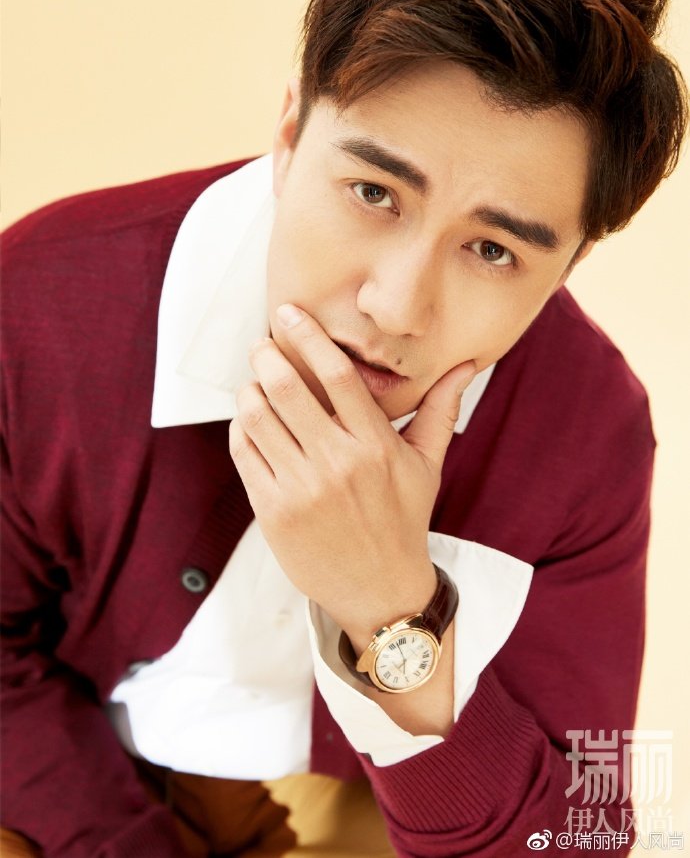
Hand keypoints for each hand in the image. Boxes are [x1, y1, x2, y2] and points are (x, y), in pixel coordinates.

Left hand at [229, 304, 474, 640]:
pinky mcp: (274, 512)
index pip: (338, 376)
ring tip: (253, 382)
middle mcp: (338, 464)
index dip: (310, 337)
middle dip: (267, 356)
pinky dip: (241, 428)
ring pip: (259, 418)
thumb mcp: (427, 465)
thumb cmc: (403, 521)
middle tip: (262, 343)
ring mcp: (302, 489)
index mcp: (376, 447)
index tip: (290, 314)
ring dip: (249, 389)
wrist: (379, 590)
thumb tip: (466, 365)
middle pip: (289, 390)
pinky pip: (245, 453)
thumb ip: (441, 410)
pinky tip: (249, 420)